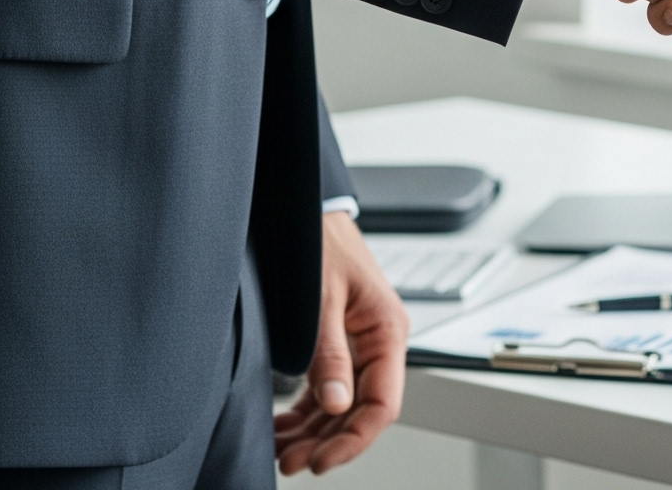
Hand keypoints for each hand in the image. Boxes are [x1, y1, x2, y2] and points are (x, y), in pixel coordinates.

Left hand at [273, 210, 408, 473]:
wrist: (309, 209)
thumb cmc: (322, 242)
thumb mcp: (322, 299)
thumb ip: (330, 354)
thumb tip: (335, 404)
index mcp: (387, 330)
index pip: (382, 404)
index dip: (354, 439)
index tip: (322, 461)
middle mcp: (377, 341)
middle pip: (360, 410)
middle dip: (328, 441)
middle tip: (292, 462)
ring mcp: (358, 344)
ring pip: (341, 404)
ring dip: (314, 432)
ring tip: (284, 453)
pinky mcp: (337, 342)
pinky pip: (326, 388)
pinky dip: (306, 413)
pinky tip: (284, 428)